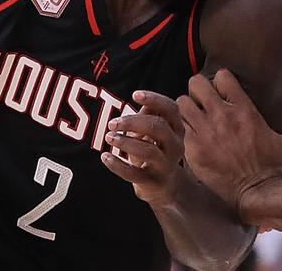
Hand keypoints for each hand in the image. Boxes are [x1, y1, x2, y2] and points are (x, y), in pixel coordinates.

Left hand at [102, 91, 186, 206]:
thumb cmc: (155, 151)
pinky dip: (117, 165)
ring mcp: (166, 165)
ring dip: (125, 142)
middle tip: (112, 123)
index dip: (154, 99)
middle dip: (133, 122)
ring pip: (148, 151)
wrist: (164, 187)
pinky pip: (133, 173)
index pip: (171, 109)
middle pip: (158, 127)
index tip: (135, 94)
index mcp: (177, 129)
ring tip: (109, 137)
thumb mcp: (153, 132)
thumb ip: (149, 114)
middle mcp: (176, 146)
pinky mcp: (152, 182)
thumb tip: (140, 95)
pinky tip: (105, 157)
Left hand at [178, 70, 281, 216]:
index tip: (224, 91)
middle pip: (196, 83)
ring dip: (188, 109)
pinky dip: (185, 132)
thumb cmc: (277, 171)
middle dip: (199, 90)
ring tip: (195, 118)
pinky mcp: (193, 150)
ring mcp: (205, 133)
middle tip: (204, 101)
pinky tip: (193, 139)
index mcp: (245, 110)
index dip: (222, 81)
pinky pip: (181, 130)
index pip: (222, 76)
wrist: (257, 196)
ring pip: (182, 104)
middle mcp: (222, 117)